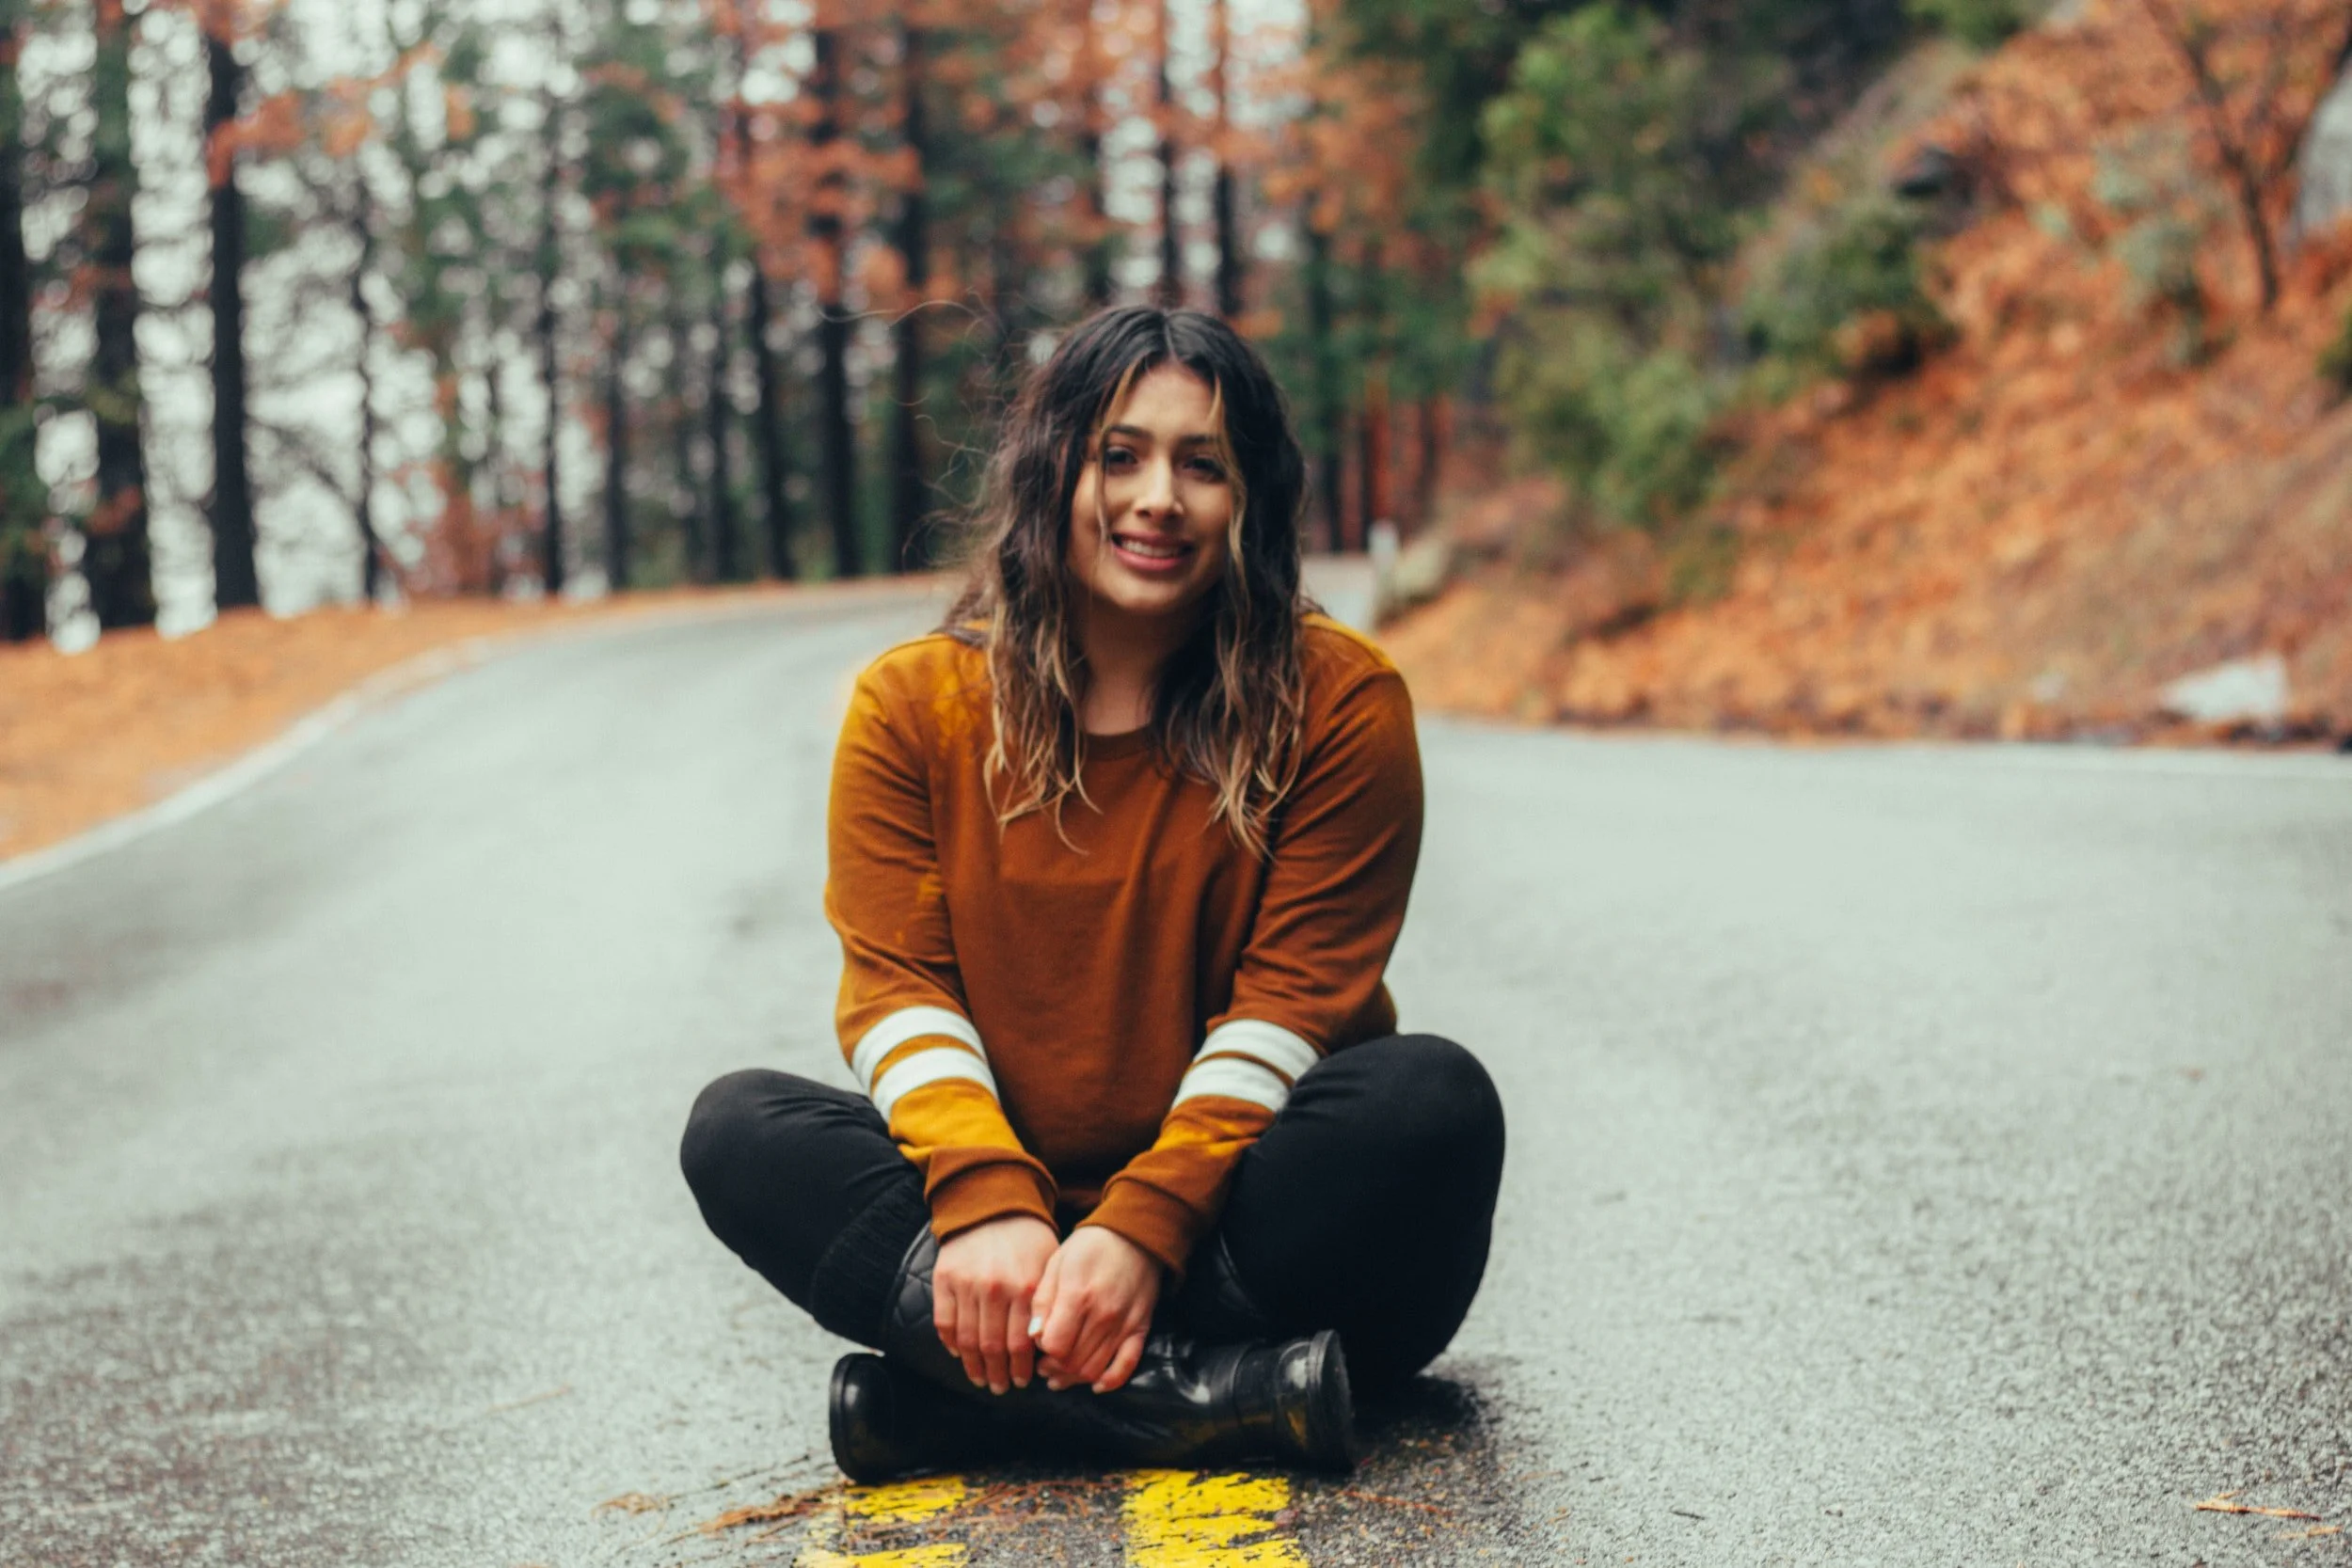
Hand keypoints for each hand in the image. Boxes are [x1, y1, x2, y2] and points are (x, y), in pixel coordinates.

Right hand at [933, 1215, 1058, 1393]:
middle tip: (1000, 1387)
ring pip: (967, 1341)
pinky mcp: (944, 1279)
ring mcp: (966, 1285)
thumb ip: (1045, 1305)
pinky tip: (959, 1354)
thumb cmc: (1028, 1239)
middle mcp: (995, 1289)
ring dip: (973, 1366)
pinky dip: (951, 1343)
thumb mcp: (1049, 1267)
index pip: (1021, 1344)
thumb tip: (1042, 1346)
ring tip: (981, 1379)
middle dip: (997, 1374)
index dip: (1020, 1368)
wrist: (993, 1204)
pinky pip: (944, 1322)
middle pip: (992, 1347)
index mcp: (1025, 1288)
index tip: (1021, 1382)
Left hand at [1030, 1227, 1161, 1393]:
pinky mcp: (1140, 1328)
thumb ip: (1043, 1300)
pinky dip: (1111, 1381)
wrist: (1133, 1235)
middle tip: (1043, 1367)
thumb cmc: (1089, 1247)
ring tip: (1059, 1376)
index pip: (1054, 1345)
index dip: (1042, 1351)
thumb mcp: (1057, 1264)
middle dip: (1053, 1369)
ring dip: (1073, 1378)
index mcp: (1078, 1296)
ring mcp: (1124, 1324)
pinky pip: (1127, 1365)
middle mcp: (1103, 1315)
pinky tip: (1095, 1385)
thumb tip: (1034, 1336)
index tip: (1038, 1345)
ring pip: (1094, 1369)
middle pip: (1072, 1361)